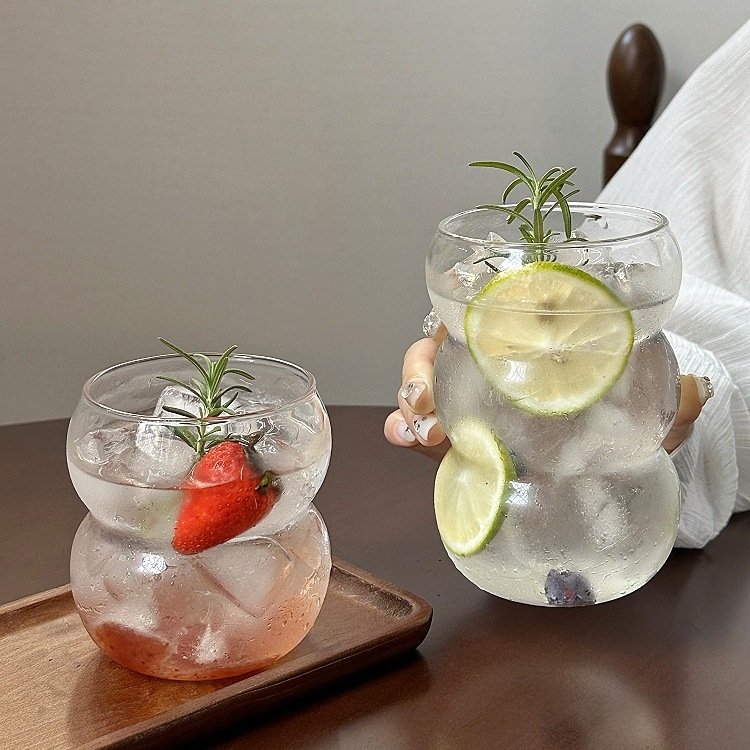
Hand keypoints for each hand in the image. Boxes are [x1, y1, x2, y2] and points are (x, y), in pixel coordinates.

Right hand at [384, 324, 710, 458]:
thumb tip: (699, 389)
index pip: (483, 318)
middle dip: (422, 370)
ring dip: (410, 404)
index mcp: (526, 341)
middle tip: (428, 401)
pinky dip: (410, 433)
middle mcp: (489, 365)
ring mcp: (470, 401)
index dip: (460, 324)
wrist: (603, 452)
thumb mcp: (642, 404)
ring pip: (423, 387)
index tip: (453, 340)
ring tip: (417, 431)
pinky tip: (410, 443)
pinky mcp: (463, 437)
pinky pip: (427, 429)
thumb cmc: (616, 412)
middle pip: (438, 350)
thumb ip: (668, 399)